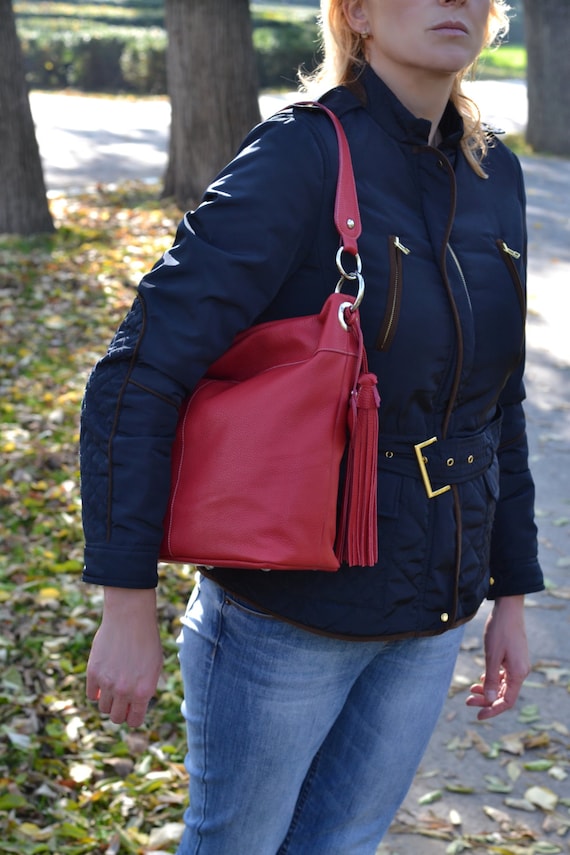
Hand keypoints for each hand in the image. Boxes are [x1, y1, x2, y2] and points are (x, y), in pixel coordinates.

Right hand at [86, 588, 162, 726]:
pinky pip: (91, 695)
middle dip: (120, 711)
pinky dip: (96, 691)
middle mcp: (125, 691)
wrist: (130, 617)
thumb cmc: (146, 640)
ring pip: (103, 708)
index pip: (134, 721)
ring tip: (114, 686)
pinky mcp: (93, 673)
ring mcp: (107, 683)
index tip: (132, 710)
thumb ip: (145, 689)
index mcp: (143, 691)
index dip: (133, 717)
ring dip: (108, 701)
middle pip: (116, 718)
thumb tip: (135, 706)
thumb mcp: (155, 667)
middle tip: (122, 699)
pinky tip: (102, 681)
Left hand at [466, 595, 529, 720]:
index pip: (507, 701)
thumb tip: (490, 700)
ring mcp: (517, 664)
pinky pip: (503, 675)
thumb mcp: (492, 656)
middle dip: (486, 700)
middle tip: (467, 701)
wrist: (507, 609)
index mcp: (518, 674)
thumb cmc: (500, 631)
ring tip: (470, 689)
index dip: (493, 710)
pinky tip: (480, 678)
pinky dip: (491, 678)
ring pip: (502, 685)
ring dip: (487, 689)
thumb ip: (491, 679)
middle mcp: (521, 671)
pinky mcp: (513, 658)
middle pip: (504, 694)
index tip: (478, 716)